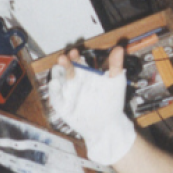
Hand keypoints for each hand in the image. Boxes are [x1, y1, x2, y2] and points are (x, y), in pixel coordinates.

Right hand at [46, 47, 135, 165]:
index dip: (75, 56)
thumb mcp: (116, 82)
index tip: (75, 52)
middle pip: (66, 69)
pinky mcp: (62, 105)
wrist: (107, 124)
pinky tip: (55, 84)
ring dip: (57, 74)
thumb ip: (115, 66)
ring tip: (58, 68)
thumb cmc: (112, 102)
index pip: (78, 62)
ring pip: (59, 80)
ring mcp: (68, 93)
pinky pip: (56, 97)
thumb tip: (119, 48)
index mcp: (86, 74)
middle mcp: (75, 81)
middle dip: (64, 62)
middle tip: (64, 57)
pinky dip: (54, 90)